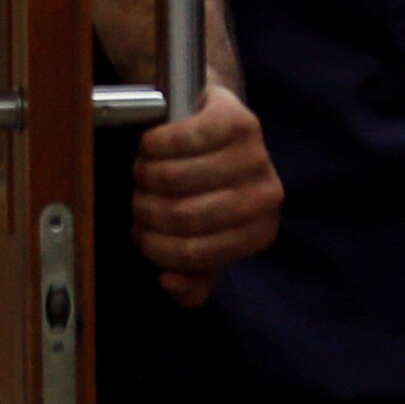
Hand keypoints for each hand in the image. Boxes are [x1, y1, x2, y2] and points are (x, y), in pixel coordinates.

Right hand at [130, 84, 284, 306]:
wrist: (223, 126)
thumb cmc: (212, 188)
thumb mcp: (206, 235)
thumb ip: (192, 276)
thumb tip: (170, 282)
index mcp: (259, 233)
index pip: (193, 254)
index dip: (155, 246)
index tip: (142, 232)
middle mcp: (265, 197)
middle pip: (180, 215)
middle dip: (145, 209)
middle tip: (139, 199)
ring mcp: (255, 156)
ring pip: (172, 178)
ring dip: (144, 176)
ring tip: (143, 174)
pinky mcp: (237, 121)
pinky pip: (177, 140)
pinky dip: (152, 145)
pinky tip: (151, 147)